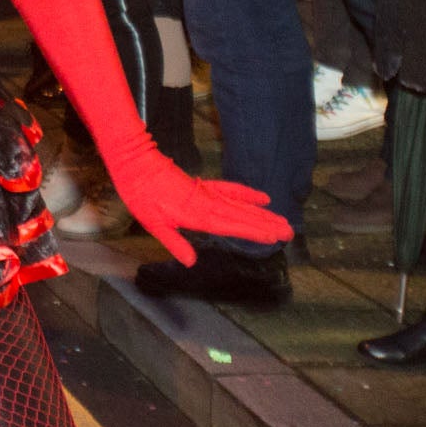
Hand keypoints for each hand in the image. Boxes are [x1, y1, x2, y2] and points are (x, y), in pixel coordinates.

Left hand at [98, 151, 288, 267]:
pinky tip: (261, 197)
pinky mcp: (204, 186)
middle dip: (266, 224)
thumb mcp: (153, 223)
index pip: (231, 226)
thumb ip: (174, 242)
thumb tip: (192, 262)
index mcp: (197, 215)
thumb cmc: (141, 195)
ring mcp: (207, 193)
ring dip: (262, 213)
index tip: (274, 236)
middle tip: (289, 232)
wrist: (135, 164)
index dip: (253, 231)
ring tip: (283, 221)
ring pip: (240, 204)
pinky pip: (230, 190)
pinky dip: (246, 193)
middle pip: (242, 216)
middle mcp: (207, 203)